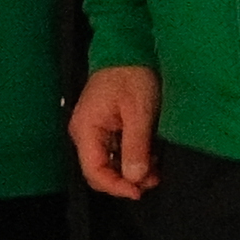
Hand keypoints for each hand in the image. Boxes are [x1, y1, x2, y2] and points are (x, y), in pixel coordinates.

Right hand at [68, 65, 160, 200]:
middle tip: (153, 179)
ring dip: (131, 171)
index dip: (116, 187)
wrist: (127, 48)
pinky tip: (149, 156)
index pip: (94, 171)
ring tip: (156, 168)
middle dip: (125, 180)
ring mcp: (92, 130)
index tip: (140, 191)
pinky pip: (113, 151)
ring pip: (108, 163)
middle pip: (99, 171)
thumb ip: (135, 147)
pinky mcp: (103, 127)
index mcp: (86, 130)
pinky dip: (131, 158)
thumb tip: (135, 178)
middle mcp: (84, 133)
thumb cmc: (132, 76)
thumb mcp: (139, 113)